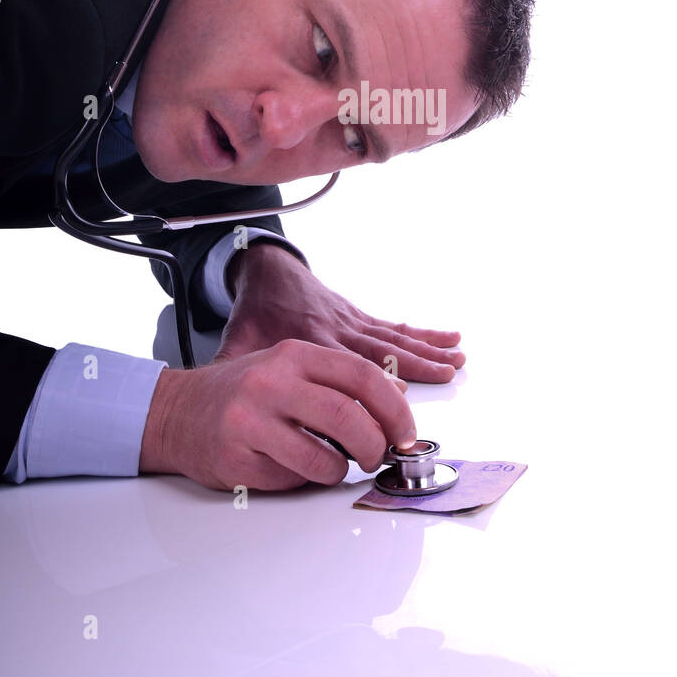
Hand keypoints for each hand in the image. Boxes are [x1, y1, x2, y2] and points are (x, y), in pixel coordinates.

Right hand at [140, 338, 415, 492]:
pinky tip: (287, 466)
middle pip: (347, 419)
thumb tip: (398, 396)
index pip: (362, 376)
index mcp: (292, 355)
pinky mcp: (235, 460)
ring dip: (338, 472)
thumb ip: (341, 379)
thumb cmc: (242, 392)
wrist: (175, 412)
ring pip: (323, 460)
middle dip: (375, 446)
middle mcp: (270, 383)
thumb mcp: (291, 369)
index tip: (406, 433)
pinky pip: (291, 481)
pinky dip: (301, 481)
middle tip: (377, 456)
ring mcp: (249, 422)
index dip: (395, 409)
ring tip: (330, 465)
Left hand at [216, 243, 464, 381]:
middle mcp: (338, 330)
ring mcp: (353, 323)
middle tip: (444, 378)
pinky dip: (425, 335)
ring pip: (396, 338)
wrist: (268, 272)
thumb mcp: (238, 343)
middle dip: (415, 367)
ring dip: (428, 350)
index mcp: (309, 340)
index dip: (372, 378)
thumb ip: (236, 370)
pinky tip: (450, 341)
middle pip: (381, 352)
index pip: (345, 364)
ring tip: (456, 360)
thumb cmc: (256, 313)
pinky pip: (397, 329)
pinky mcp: (361, 319)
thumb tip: (219, 404)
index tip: (399, 392)